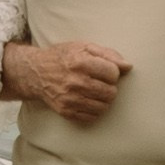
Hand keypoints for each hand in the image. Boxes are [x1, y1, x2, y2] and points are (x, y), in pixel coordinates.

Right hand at [6, 37, 131, 126]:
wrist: (35, 72)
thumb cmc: (63, 57)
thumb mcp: (84, 47)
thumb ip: (108, 54)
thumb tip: (128, 66)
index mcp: (81, 62)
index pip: (113, 73)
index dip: (112, 72)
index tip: (104, 70)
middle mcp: (75, 82)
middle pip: (111, 93)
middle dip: (110, 87)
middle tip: (100, 82)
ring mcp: (70, 99)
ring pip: (103, 107)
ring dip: (103, 99)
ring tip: (95, 91)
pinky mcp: (66, 112)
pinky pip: (92, 117)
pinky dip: (94, 110)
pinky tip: (87, 100)